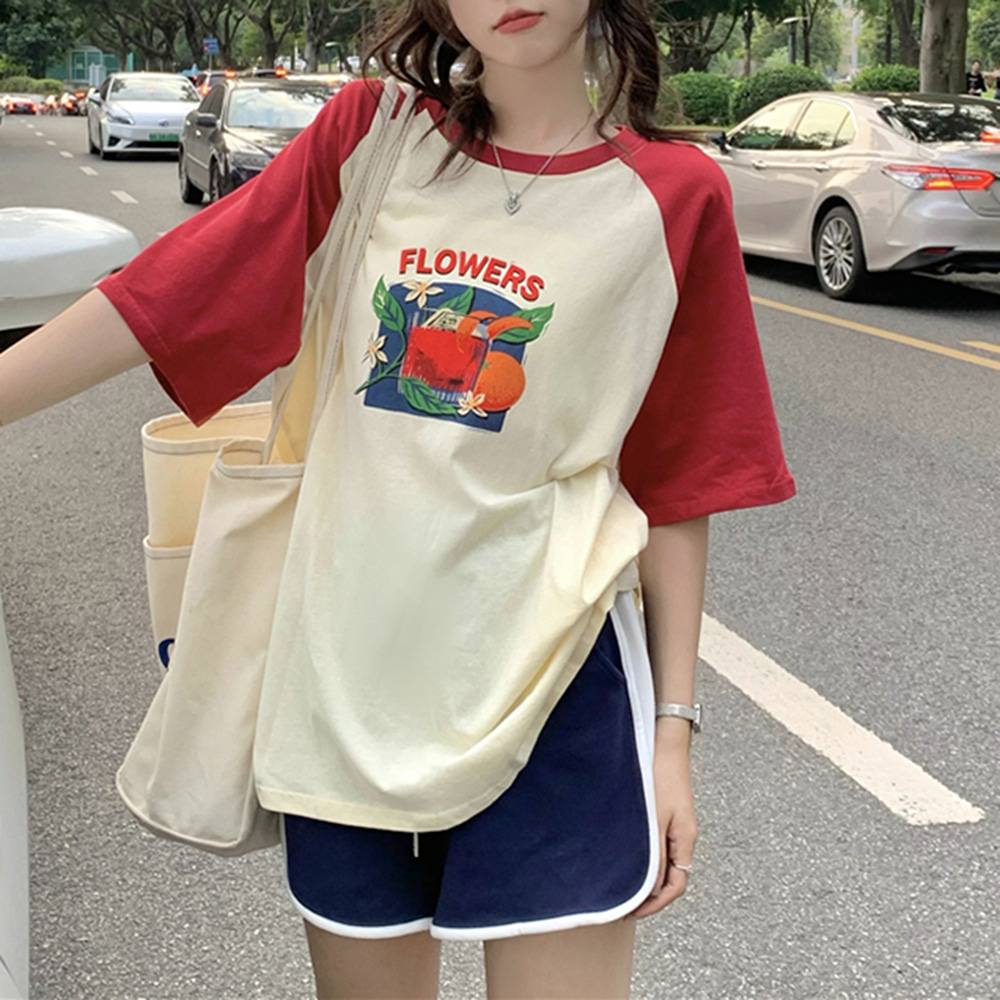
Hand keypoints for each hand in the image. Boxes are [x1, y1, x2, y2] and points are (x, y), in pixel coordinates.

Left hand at [629, 743, 696, 917]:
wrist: (664, 742)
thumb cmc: (661, 775)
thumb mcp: (655, 819)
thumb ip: (655, 854)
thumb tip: (651, 888)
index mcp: (686, 841)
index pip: (676, 887)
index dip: (656, 904)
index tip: (633, 912)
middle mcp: (683, 836)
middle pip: (670, 877)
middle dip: (648, 894)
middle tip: (623, 901)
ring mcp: (675, 824)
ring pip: (663, 860)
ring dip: (645, 874)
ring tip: (621, 881)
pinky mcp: (665, 813)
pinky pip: (657, 843)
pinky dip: (644, 855)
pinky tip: (627, 853)